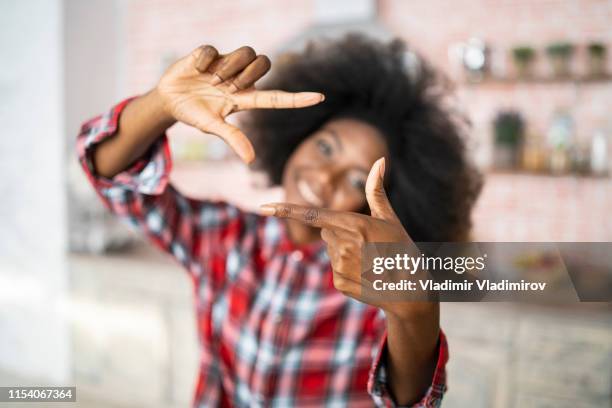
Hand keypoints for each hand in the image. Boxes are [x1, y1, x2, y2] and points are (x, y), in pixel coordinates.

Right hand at [156, 45, 324, 162]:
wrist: (169, 100)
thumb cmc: (196, 114)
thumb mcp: (212, 127)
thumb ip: (232, 138)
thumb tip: (251, 159)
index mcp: (244, 99)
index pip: (276, 98)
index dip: (298, 99)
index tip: (320, 98)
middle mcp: (240, 79)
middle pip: (265, 63)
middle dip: (249, 74)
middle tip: (228, 86)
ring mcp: (226, 64)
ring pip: (247, 53)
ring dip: (229, 67)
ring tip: (211, 79)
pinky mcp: (210, 53)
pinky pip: (214, 50)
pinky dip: (204, 62)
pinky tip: (195, 70)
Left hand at [260, 158, 430, 319]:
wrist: (412, 290)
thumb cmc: (402, 249)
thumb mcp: (390, 219)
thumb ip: (377, 190)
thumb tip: (380, 160)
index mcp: (356, 225)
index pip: (313, 215)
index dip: (286, 211)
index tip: (264, 208)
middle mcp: (345, 246)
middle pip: (327, 231)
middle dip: (341, 233)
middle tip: (368, 244)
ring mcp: (342, 266)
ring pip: (331, 249)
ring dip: (345, 251)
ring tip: (370, 260)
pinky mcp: (341, 283)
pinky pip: (335, 268)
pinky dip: (348, 269)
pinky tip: (366, 273)